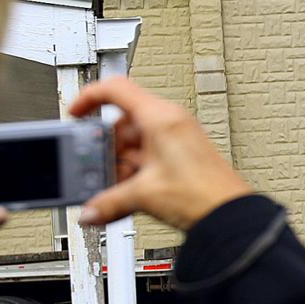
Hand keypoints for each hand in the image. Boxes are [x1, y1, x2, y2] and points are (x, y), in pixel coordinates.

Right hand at [68, 77, 251, 230]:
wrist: (230, 214)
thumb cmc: (204, 193)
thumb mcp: (144, 194)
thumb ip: (108, 201)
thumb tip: (89, 210)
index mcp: (161, 117)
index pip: (116, 89)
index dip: (89, 97)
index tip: (74, 113)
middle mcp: (169, 123)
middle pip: (122, 122)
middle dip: (103, 146)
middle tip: (92, 166)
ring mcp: (175, 140)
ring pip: (133, 143)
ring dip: (118, 163)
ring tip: (111, 187)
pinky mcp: (180, 158)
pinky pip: (146, 157)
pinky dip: (132, 172)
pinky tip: (127, 193)